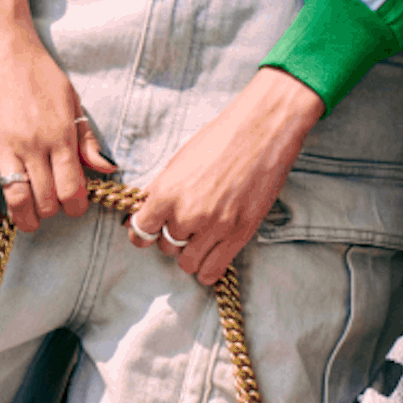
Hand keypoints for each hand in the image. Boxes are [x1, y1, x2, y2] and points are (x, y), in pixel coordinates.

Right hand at [0, 0, 110, 228]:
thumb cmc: (37, 70)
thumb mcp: (71, 100)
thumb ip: (86, 138)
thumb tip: (106, 168)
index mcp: (60, 135)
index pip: (73, 190)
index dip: (76, 207)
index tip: (73, 205)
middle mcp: (34, 146)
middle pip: (47, 200)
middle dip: (52, 211)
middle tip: (50, 206)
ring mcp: (3, 148)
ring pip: (17, 201)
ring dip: (25, 219)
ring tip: (27, 220)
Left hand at [125, 70, 323, 285]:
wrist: (262, 131)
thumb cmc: (220, 138)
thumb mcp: (179, 160)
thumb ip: (161, 189)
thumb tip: (144, 210)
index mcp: (167, 192)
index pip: (140, 231)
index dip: (142, 232)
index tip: (148, 230)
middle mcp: (187, 214)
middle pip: (165, 247)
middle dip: (171, 238)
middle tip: (183, 225)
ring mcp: (215, 227)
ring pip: (187, 264)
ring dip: (189, 254)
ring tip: (198, 238)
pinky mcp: (240, 235)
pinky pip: (212, 271)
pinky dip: (207, 269)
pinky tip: (210, 255)